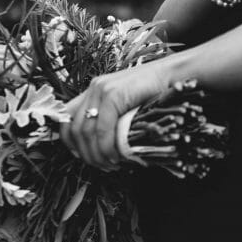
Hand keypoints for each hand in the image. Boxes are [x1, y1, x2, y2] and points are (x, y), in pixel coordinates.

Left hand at [59, 59, 174, 168]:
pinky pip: (102, 128)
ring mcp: (101, 90)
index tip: (85, 157)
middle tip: (102, 166)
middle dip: (86, 154)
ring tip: (111, 164)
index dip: (71, 144)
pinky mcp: (113, 94)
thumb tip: (103, 149)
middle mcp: (93, 89)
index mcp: (94, 91)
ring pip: (86, 131)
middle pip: (74, 129)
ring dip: (97, 154)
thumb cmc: (156, 94)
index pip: (67, 120)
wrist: (174, 75)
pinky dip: (107, 147)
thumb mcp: (128, 108)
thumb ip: (113, 121)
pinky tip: (117, 155)